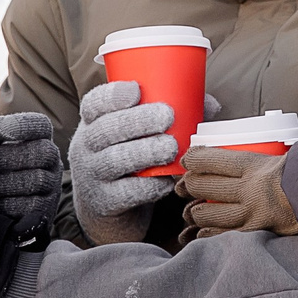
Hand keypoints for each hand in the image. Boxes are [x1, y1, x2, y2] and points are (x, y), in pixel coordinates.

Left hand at [0, 112, 61, 231]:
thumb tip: (6, 129)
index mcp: (35, 139)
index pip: (42, 126)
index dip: (24, 127)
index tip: (2, 134)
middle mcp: (49, 161)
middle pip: (44, 152)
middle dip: (6, 157)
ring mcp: (50, 187)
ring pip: (37, 180)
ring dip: (2, 184)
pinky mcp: (44, 212)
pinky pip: (31, 206)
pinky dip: (5, 205)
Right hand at [69, 81, 213, 245]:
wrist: (106, 207)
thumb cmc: (129, 155)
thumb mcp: (135, 134)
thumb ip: (171, 114)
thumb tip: (211, 104)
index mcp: (93, 122)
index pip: (93, 103)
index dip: (112, 95)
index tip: (137, 90)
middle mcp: (86, 147)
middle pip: (106, 130)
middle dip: (137, 120)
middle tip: (166, 116)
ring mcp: (92, 176)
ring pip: (115, 160)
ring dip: (145, 151)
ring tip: (170, 147)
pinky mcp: (104, 203)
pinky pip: (125, 193)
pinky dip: (148, 186)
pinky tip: (166, 180)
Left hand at [180, 147, 297, 236]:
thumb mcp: (284, 158)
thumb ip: (262, 160)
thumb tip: (248, 159)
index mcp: (255, 166)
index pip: (212, 159)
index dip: (194, 159)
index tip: (187, 160)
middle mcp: (248, 190)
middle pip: (204, 185)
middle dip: (189, 185)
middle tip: (185, 186)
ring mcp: (250, 214)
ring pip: (206, 214)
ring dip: (195, 212)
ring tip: (193, 210)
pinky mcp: (253, 234)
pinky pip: (220, 236)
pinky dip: (206, 235)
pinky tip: (200, 232)